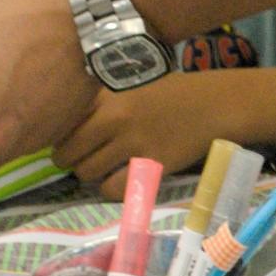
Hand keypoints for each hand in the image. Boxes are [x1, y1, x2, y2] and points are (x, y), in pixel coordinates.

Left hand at [54, 73, 224, 188]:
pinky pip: (113, 188)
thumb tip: (67, 127)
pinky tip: (121, 181)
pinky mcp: (151, 164)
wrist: (215, 104)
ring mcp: (133, 142)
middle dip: (71, 161)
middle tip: (83, 161)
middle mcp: (115, 118)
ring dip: (91, 175)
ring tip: (104, 170)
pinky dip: (111, 189)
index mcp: (107, 96)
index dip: (60, 138)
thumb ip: (101, 102)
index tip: (67, 143)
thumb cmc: (174, 92)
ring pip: (87, 172)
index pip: (62, 125)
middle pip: (68, 153)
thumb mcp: (131, 86)